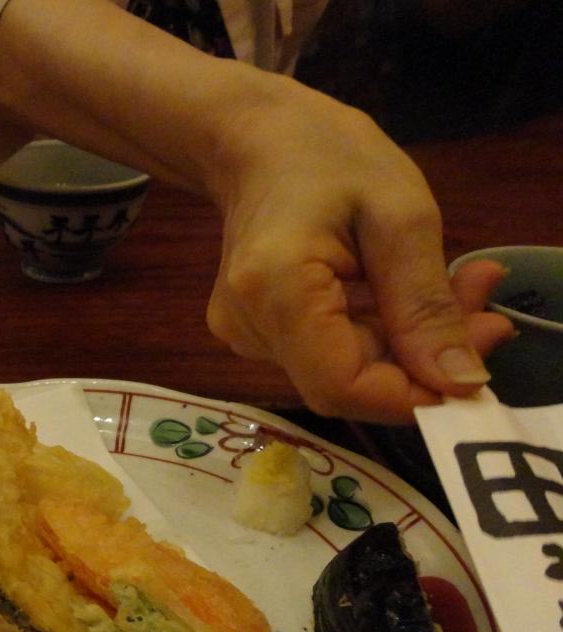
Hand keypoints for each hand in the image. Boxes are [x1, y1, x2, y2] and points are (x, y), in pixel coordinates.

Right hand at [203, 79, 513, 422]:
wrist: (257, 139)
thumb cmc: (327, 157)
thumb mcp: (400, 216)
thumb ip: (426, 306)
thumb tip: (461, 385)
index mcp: (274, 291)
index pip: (341, 387)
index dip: (411, 395)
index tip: (475, 367)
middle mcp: (247, 328)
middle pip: (344, 381)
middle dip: (421, 358)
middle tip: (483, 299)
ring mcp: (245, 334)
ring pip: (342, 368)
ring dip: (407, 340)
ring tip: (453, 280)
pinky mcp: (256, 332)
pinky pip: (328, 352)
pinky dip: (379, 330)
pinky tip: (400, 287)